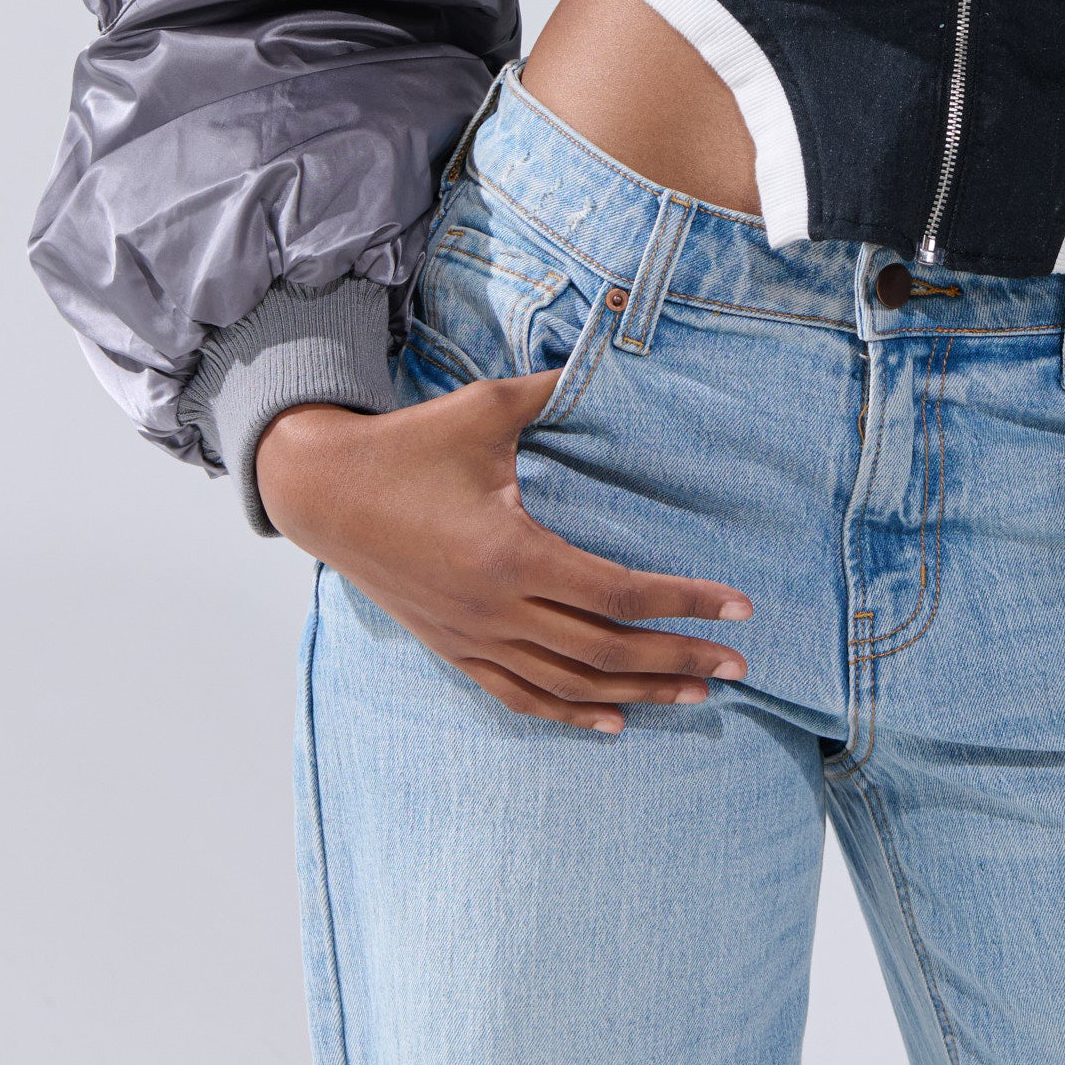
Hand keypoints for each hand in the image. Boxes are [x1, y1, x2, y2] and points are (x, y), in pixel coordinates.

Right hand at [253, 374, 751, 732]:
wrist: (323, 490)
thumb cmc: (410, 444)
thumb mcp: (486, 408)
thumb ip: (556, 388)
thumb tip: (615, 343)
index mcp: (512, 552)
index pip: (619, 592)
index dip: (684, 603)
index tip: (740, 608)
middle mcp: (496, 607)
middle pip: (606, 649)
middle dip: (679, 660)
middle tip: (740, 669)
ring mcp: (472, 637)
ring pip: (569, 683)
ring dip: (637, 694)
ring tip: (695, 697)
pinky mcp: (453, 649)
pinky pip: (519, 695)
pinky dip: (570, 712)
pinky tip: (613, 721)